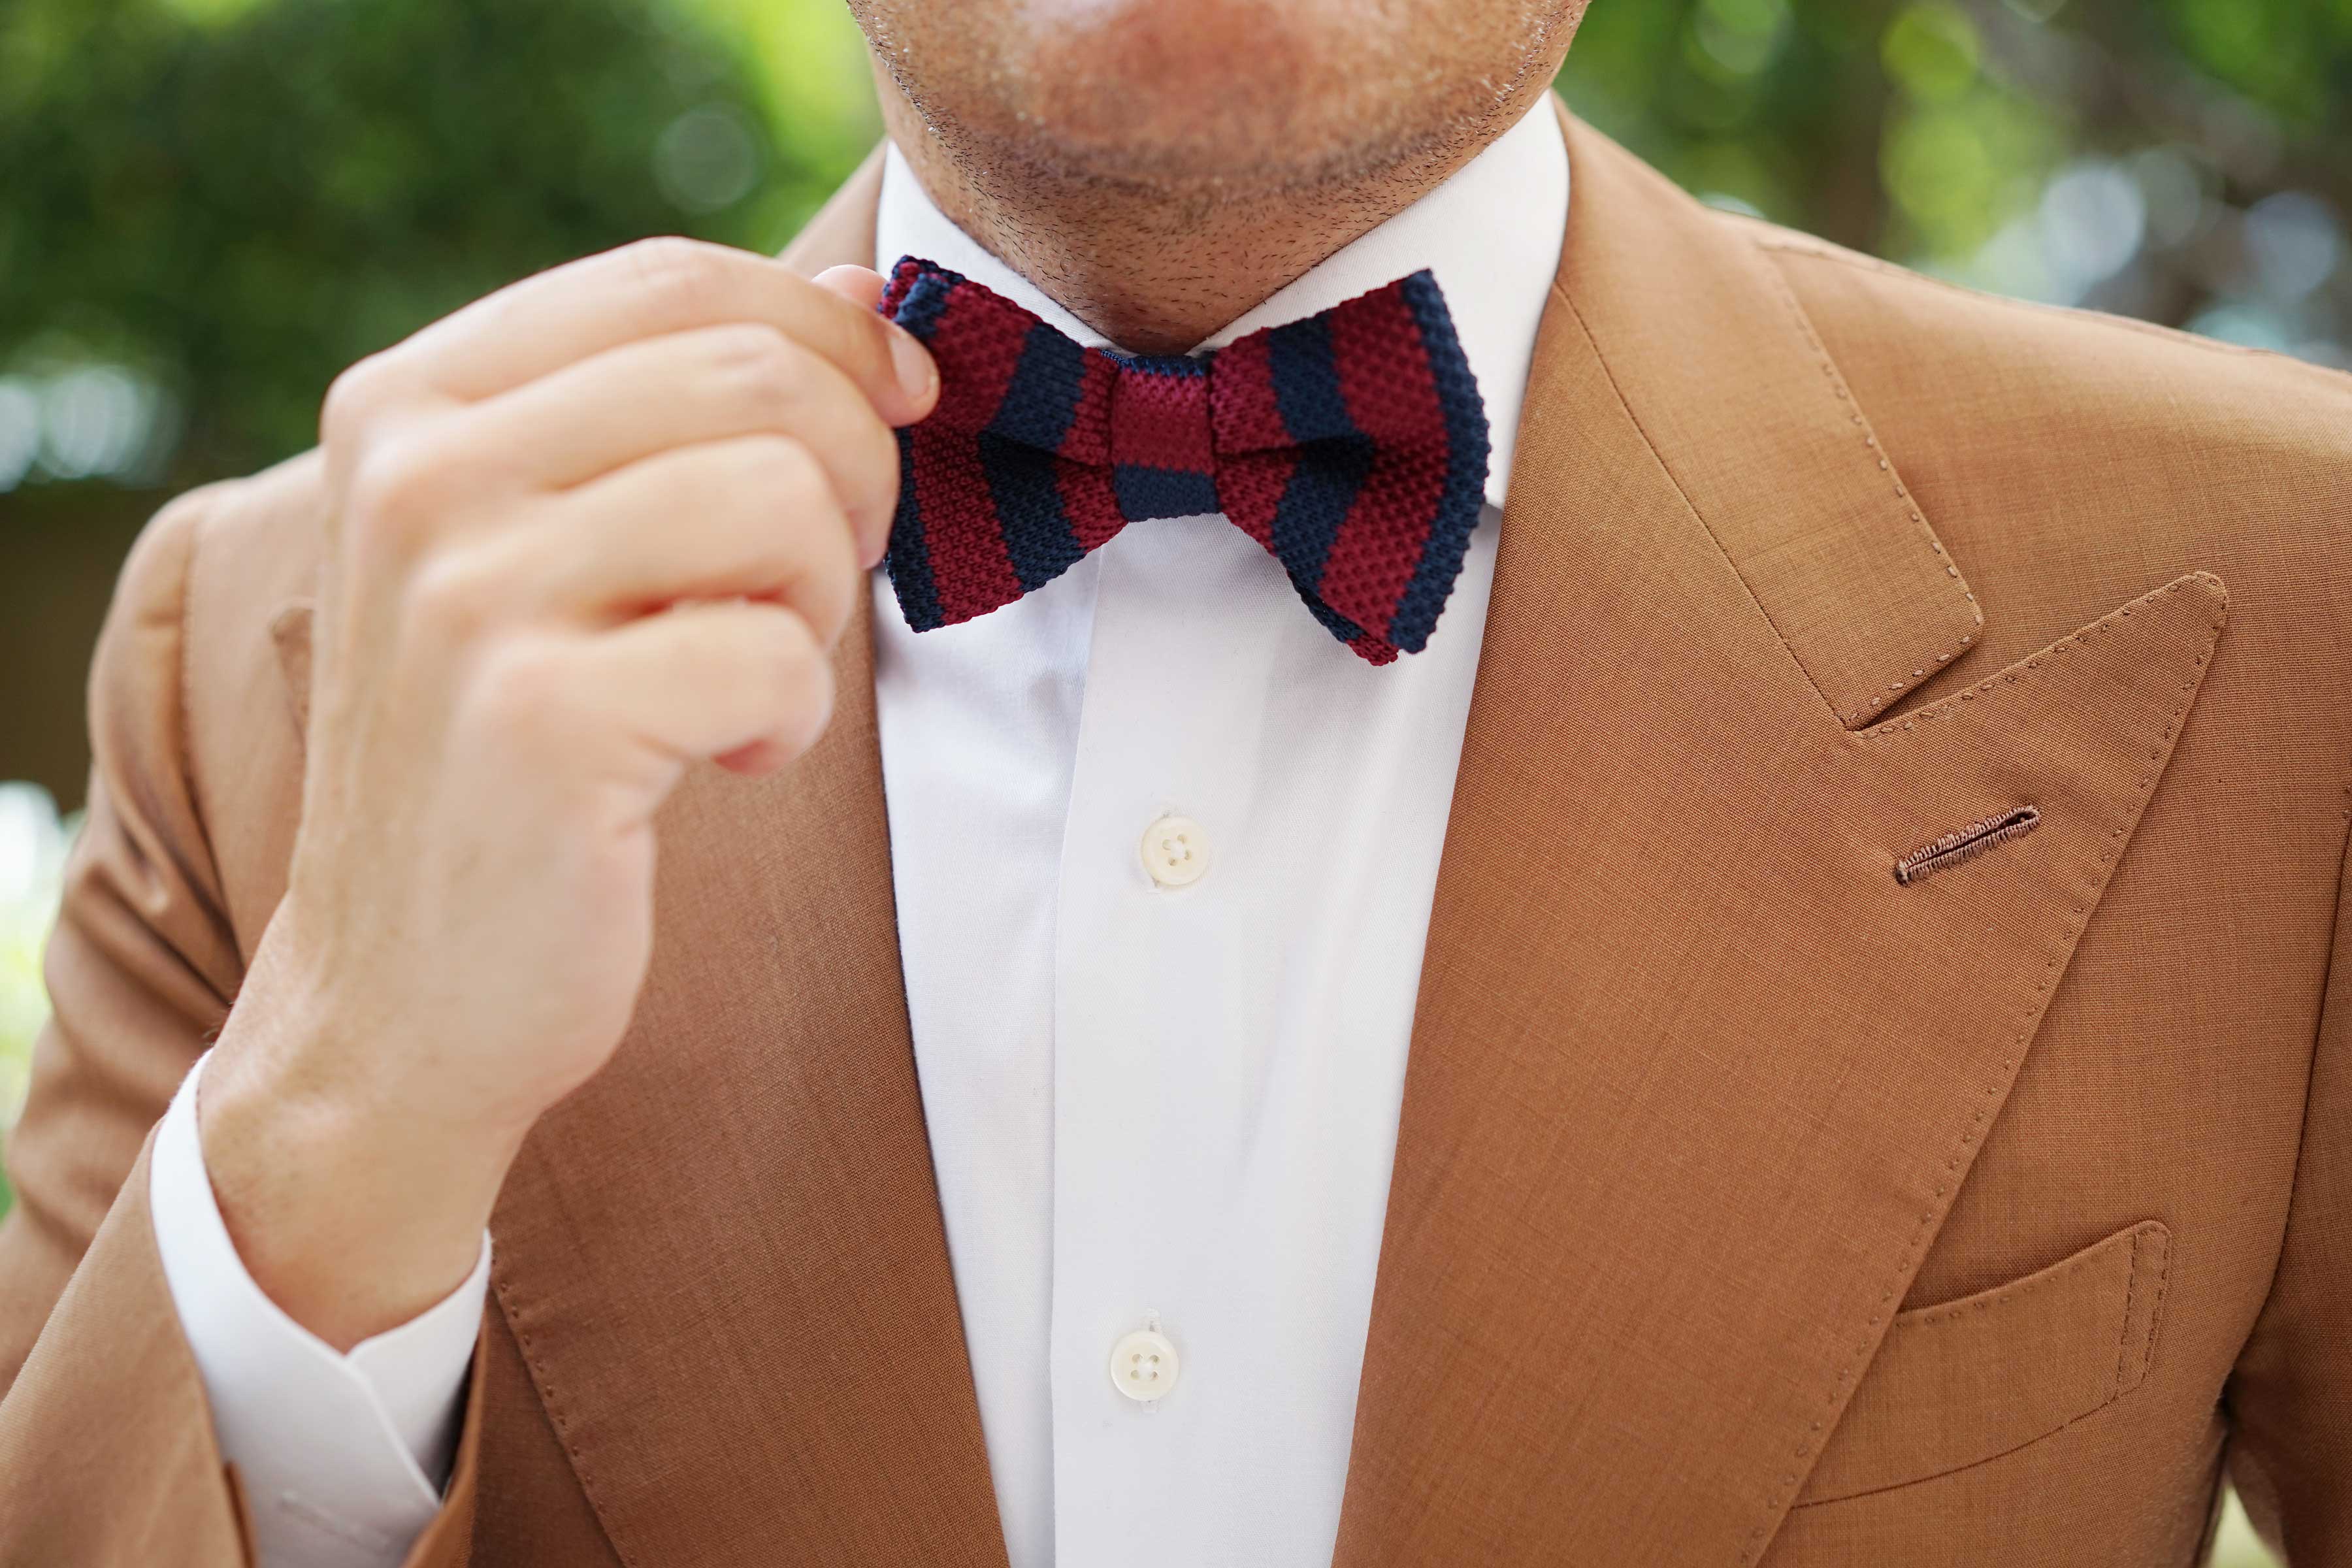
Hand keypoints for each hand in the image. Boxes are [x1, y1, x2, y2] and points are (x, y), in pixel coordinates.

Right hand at [198, 239, 936, 1348]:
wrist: (401, 1000)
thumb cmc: (513, 760)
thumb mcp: (561, 553)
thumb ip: (686, 415)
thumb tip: (876, 307)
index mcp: (411, 400)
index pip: (676, 280)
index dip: (827, 338)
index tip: (891, 418)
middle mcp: (417, 472)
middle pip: (755, 374)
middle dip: (851, 479)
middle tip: (809, 591)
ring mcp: (463, 592)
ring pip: (783, 498)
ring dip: (819, 604)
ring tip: (749, 679)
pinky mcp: (537, 719)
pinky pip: (776, 658)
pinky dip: (791, 720)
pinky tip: (724, 761)